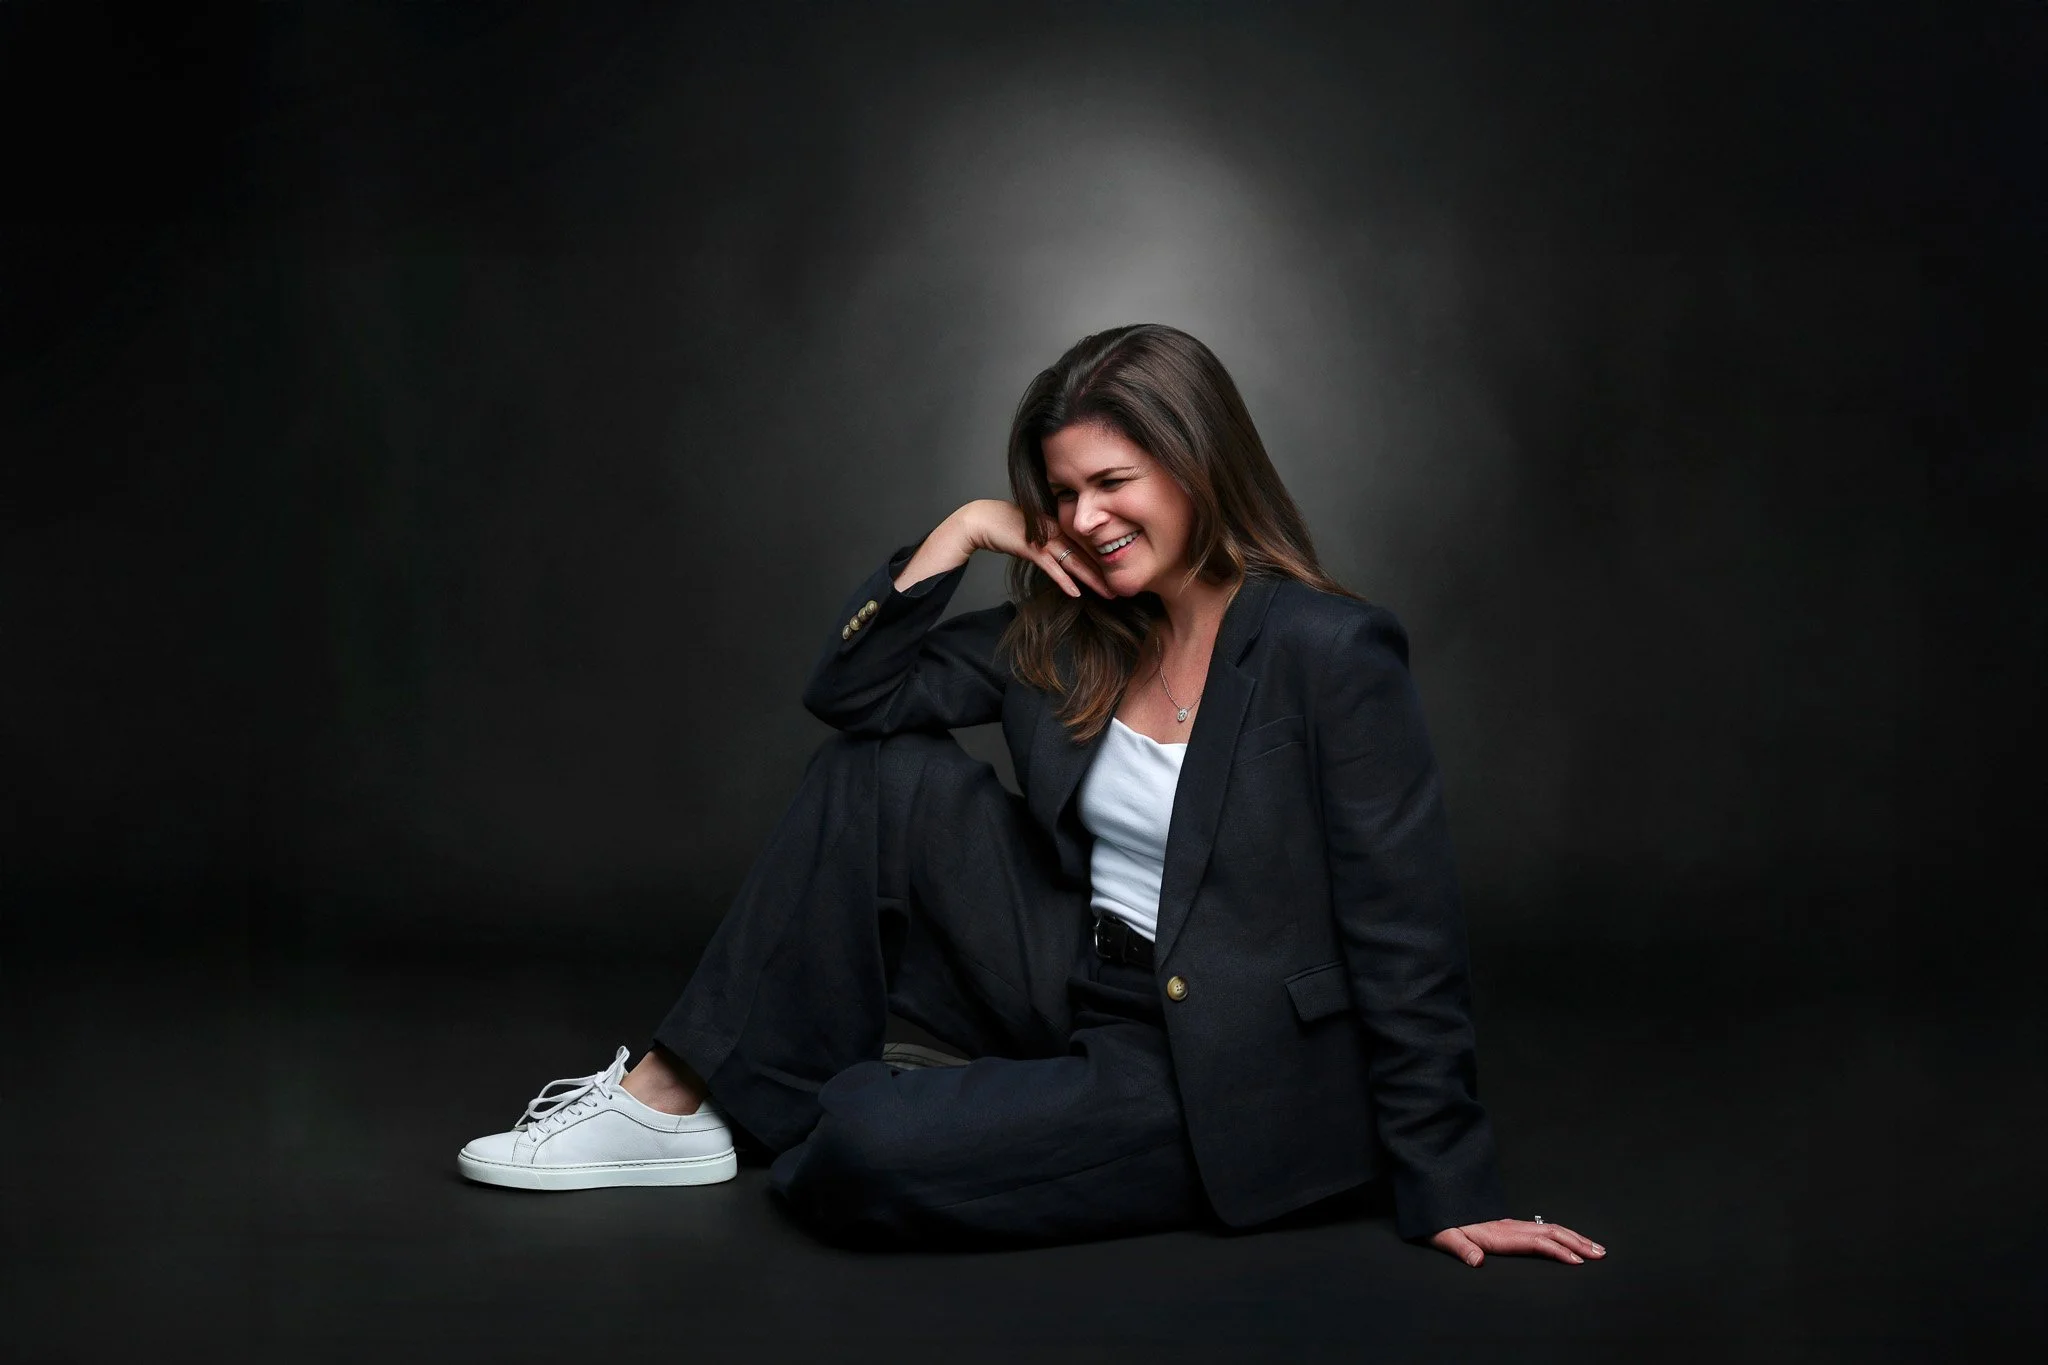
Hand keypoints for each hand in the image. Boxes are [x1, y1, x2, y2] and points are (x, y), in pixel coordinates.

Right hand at [954, 498, 1112, 599]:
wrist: (984, 520)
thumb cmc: (1008, 525)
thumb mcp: (1036, 530)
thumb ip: (1052, 539)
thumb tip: (1064, 552)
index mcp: (1060, 526)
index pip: (1087, 545)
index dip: (1103, 560)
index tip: (1118, 573)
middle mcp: (1057, 531)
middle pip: (1086, 554)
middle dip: (1105, 573)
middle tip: (1122, 588)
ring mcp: (1045, 540)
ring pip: (1074, 562)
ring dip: (1092, 580)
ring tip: (1108, 593)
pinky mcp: (1031, 549)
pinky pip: (1052, 568)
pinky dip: (1064, 581)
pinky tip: (1076, 593)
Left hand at [1429, 1218, 1605, 1267]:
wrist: (1436, 1203)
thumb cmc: (1441, 1224)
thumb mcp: (1445, 1237)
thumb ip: (1460, 1248)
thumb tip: (1476, 1261)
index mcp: (1499, 1233)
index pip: (1536, 1241)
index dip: (1557, 1250)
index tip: (1577, 1260)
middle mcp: (1510, 1226)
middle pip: (1551, 1232)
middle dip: (1577, 1242)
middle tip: (1600, 1253)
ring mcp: (1512, 1225)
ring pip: (1550, 1229)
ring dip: (1574, 1237)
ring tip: (1596, 1248)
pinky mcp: (1510, 1227)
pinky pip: (1543, 1229)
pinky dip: (1562, 1234)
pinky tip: (1570, 1241)